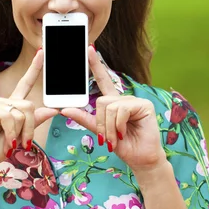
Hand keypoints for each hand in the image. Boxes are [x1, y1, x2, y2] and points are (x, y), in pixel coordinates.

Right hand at [0, 49, 58, 173]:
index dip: (34, 68)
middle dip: (30, 127)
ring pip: (21, 112)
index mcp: (13, 105)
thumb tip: (53, 110)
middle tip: (24, 143)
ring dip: (20, 132)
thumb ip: (34, 122)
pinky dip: (11, 133)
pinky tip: (7, 141)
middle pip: (29, 105)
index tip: (42, 52)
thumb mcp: (22, 136)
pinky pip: (9, 117)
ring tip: (11, 143)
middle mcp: (4, 101)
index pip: (25, 83)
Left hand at [61, 46, 166, 172]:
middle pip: (101, 101)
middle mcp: (123, 99)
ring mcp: (134, 100)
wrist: (140, 159)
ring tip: (117, 138)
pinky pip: (121, 110)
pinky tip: (125, 133)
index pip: (104, 79)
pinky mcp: (143, 105)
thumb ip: (84, 119)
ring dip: (110, 127)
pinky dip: (119, 125)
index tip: (89, 48)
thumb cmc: (123, 146)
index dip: (96, 64)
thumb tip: (64, 109)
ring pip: (109, 106)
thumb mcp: (100, 132)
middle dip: (101, 123)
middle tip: (108, 138)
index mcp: (114, 102)